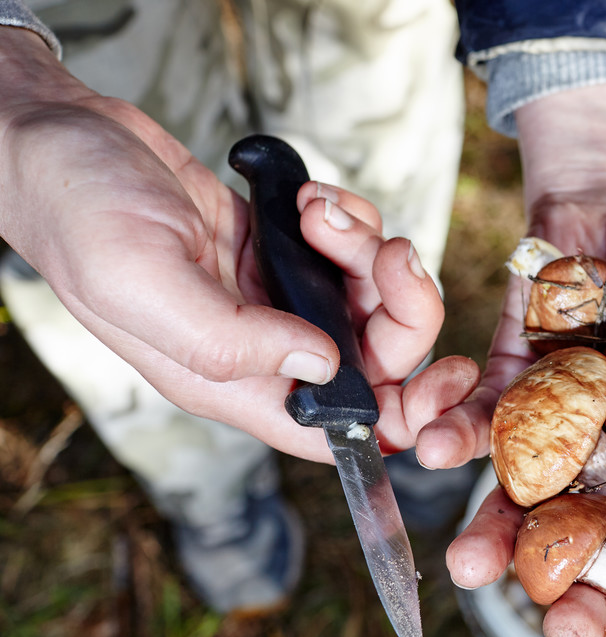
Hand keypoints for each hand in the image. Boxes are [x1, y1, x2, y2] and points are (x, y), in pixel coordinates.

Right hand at [0, 29, 477, 461]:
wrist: (66, 141)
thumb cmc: (81, 215)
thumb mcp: (142, 283)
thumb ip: (231, 339)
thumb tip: (325, 366)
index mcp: (233, 382)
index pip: (336, 431)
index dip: (400, 420)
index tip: (443, 383)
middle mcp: (265, 347)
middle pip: (380, 356)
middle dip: (401, 304)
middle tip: (383, 253)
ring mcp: (280, 295)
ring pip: (375, 294)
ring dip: (367, 248)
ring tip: (317, 212)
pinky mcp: (286, 249)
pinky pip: (355, 246)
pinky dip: (351, 219)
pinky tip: (307, 198)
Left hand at [433, 82, 605, 636]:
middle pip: (604, 534)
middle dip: (583, 584)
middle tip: (564, 628)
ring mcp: (561, 428)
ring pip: (531, 499)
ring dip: (500, 535)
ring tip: (473, 568)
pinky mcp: (509, 389)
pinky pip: (480, 423)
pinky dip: (456, 435)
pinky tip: (434, 449)